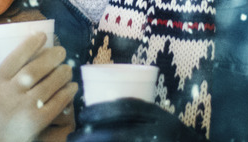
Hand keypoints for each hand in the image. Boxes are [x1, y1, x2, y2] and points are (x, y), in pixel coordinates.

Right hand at [0, 32, 78, 141]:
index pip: (15, 58)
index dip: (30, 45)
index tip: (42, 36)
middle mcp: (9, 95)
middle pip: (35, 70)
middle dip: (52, 57)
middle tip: (61, 51)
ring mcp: (24, 109)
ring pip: (48, 85)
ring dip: (62, 73)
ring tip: (68, 68)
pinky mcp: (36, 123)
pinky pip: (56, 104)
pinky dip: (66, 93)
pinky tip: (72, 87)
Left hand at [68, 98, 205, 141]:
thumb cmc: (175, 138)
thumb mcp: (161, 121)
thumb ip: (139, 117)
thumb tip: (102, 113)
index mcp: (159, 116)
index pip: (127, 108)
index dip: (101, 110)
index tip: (82, 114)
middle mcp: (158, 132)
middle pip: (118, 134)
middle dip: (91, 136)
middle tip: (72, 137)